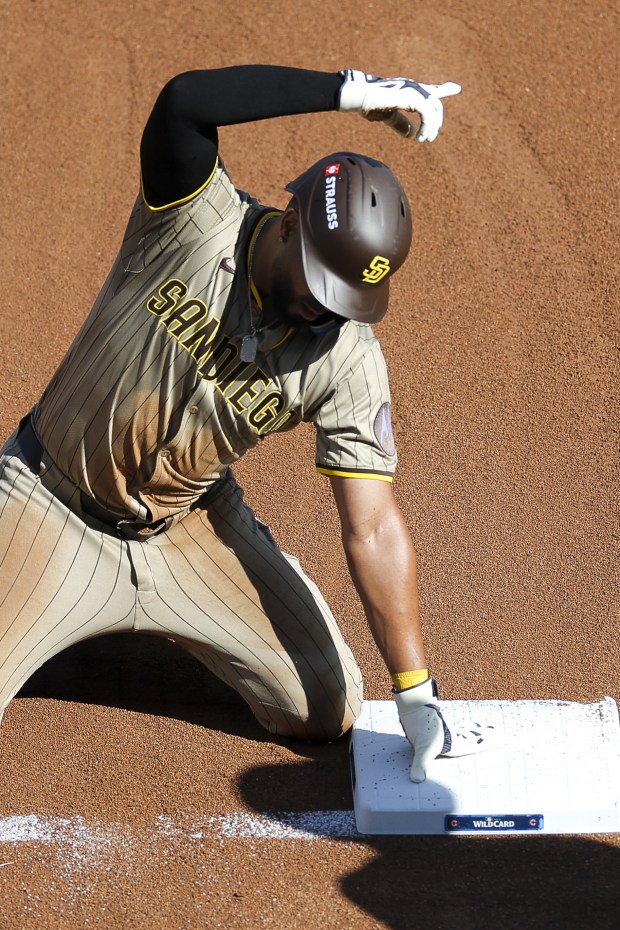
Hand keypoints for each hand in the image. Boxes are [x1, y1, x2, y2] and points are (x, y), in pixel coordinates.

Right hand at [338, 69, 460, 141]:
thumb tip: (411, 133)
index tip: (456, 88)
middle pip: (435, 103)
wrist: (360, 97)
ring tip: (424, 140)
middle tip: (429, 138)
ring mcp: (413, 90)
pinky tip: (419, 137)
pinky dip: (427, 127)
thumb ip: (401, 123)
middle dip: (436, 121)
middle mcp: (414, 87)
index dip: (444, 89)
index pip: (431, 90)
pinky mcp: (411, 96)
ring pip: (434, 109)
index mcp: (409, 90)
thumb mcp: (388, 116)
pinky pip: (427, 113)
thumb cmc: (369, 105)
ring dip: (432, 127)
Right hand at [393, 678, 497, 782]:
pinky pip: (461, 729)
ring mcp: (445, 735)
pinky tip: (475, 725)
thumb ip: (421, 764)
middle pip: (473, 742)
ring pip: (468, 735)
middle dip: (486, 739)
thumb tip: (416, 780)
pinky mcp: (442, 727)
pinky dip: (469, 727)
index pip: (472, 748)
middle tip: (500, 734)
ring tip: (491, 728)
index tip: (500, 740)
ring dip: (479, 733)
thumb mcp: (424, 746)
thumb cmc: (420, 725)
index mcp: (449, 748)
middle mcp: (448, 744)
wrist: (412, 707)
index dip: (486, 745)